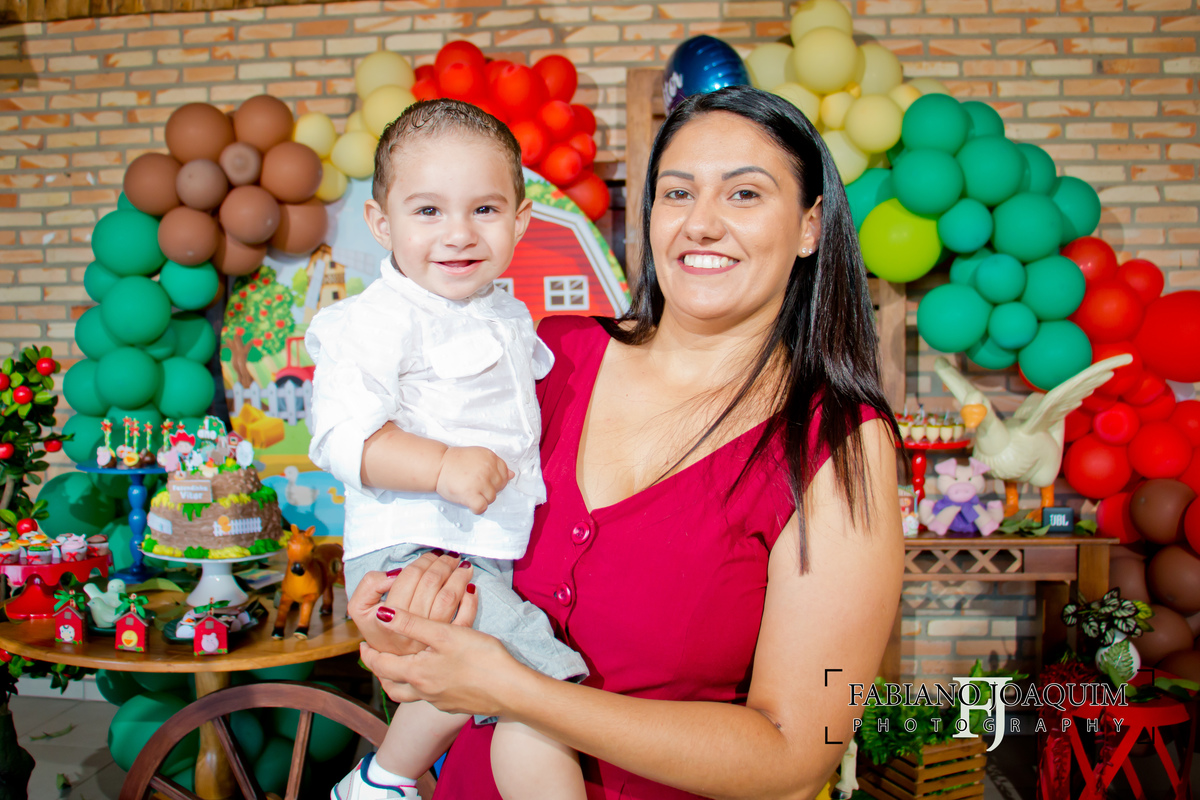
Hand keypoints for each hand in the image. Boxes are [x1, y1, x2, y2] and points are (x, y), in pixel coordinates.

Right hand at [348, 551, 477, 660]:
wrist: (392, 661)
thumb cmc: (378, 628)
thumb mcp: (360, 607)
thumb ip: (370, 585)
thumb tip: (396, 574)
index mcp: (388, 617)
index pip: (409, 578)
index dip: (422, 561)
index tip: (430, 555)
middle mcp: (410, 628)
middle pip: (431, 584)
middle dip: (442, 564)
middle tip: (448, 556)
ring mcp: (430, 637)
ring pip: (449, 598)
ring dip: (458, 577)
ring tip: (462, 566)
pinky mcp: (447, 643)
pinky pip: (465, 619)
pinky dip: (471, 601)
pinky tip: (470, 587)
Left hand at [359, 608, 517, 715]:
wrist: (511, 691)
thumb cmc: (480, 659)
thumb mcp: (444, 634)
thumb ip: (412, 624)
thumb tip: (382, 615)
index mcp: (417, 674)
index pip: (381, 666)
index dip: (369, 655)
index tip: (362, 645)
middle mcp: (424, 692)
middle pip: (391, 686)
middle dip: (381, 671)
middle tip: (377, 658)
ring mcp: (440, 701)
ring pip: (409, 695)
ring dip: (400, 682)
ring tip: (401, 667)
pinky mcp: (456, 705)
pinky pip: (430, 697)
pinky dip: (423, 686)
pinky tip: (435, 674)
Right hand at [436, 446, 514, 513]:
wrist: (436, 465)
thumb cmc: (455, 462)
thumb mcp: (478, 456)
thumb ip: (495, 465)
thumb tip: (512, 475)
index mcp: (490, 457)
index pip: (504, 473)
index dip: (494, 479)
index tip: (483, 478)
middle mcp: (487, 468)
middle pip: (500, 486)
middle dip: (489, 488)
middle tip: (474, 485)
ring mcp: (480, 482)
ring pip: (492, 498)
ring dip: (482, 498)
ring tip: (469, 491)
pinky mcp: (471, 494)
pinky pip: (482, 507)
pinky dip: (477, 508)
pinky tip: (469, 502)